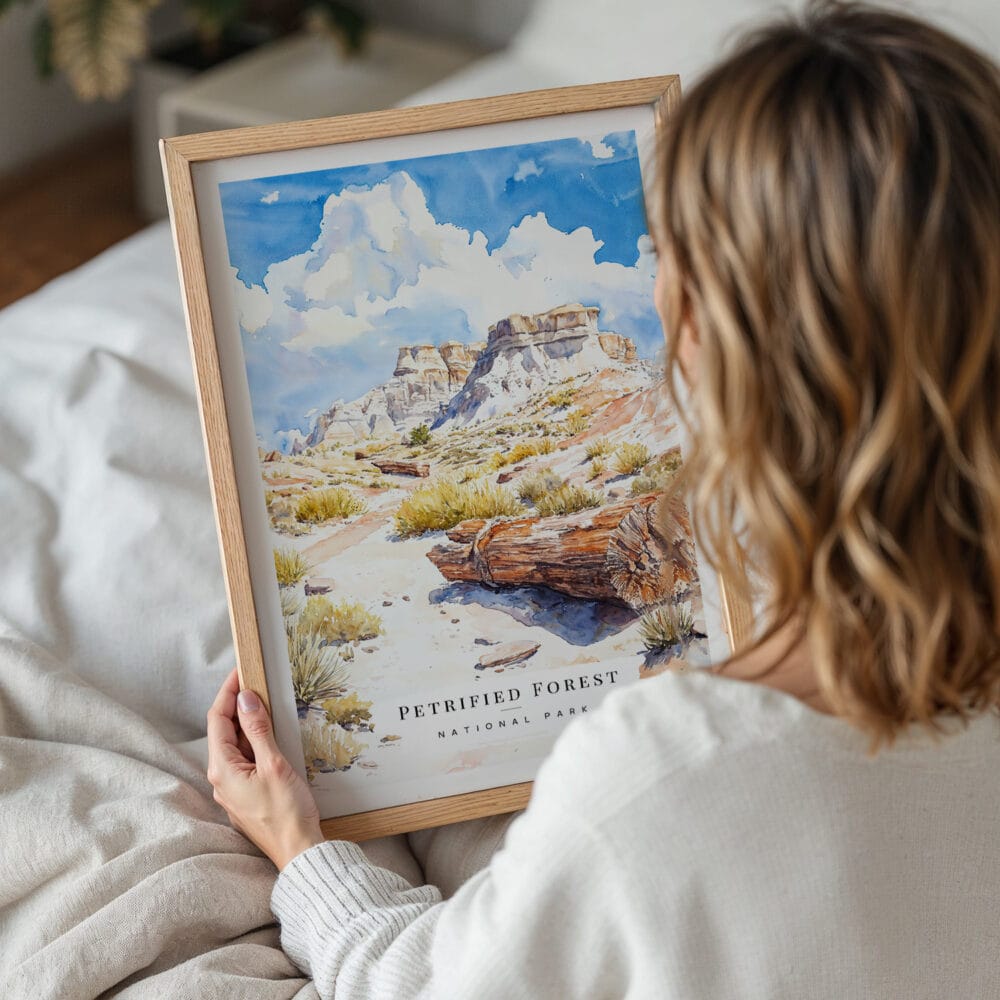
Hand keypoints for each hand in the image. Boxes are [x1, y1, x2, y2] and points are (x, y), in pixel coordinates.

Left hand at [207, 667, 324, 869]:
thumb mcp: (274, 764)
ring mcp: (233, 789)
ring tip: (264, 702)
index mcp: (222, 769)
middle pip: (223, 731)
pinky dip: (254, 741)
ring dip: (247, 723)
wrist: (298, 852)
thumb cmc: (287, 813)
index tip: (241, 672)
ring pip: (235, 746)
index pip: (218, 719)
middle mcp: (221, 779)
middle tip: (255, 682)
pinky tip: (269, 735)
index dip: (228, 692)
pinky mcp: (246, 795)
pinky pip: (244, 760)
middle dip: (237, 705)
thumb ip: (258, 730)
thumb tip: (246, 699)